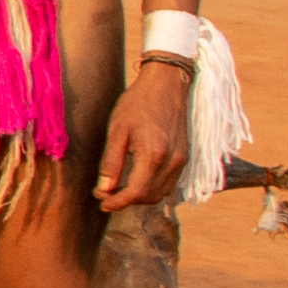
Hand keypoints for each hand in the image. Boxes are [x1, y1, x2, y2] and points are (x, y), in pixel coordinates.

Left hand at [93, 65, 192, 212]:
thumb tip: (104, 189)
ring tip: (119, 188)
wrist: (167, 85)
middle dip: (127, 200)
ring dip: (141, 196)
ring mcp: (182, 160)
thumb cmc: (138, 103)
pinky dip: (154, 187)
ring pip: (162, 193)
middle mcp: (172, 161)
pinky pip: (170, 182)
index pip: (136, 192)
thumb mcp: (117, 130)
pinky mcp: (185, 156)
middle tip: (106, 194)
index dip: (117, 202)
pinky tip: (137, 179)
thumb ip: (111, 162)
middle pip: (150, 196)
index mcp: (154, 155)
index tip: (102, 202)